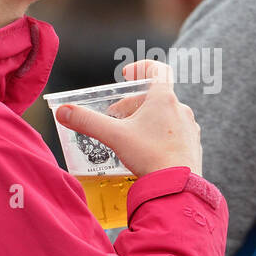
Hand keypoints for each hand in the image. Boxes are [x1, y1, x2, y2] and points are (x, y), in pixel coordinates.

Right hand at [55, 60, 202, 176]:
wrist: (178, 188)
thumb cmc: (150, 157)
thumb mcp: (114, 136)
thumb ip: (87, 121)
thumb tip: (63, 112)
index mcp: (164, 99)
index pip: (157, 69)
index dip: (141, 67)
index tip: (127, 76)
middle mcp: (181, 109)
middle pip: (155, 96)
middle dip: (134, 103)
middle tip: (117, 117)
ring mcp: (189, 128)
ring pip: (166, 115)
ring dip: (147, 120)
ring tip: (131, 136)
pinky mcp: (193, 146)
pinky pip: (175, 134)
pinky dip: (159, 136)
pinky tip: (148, 152)